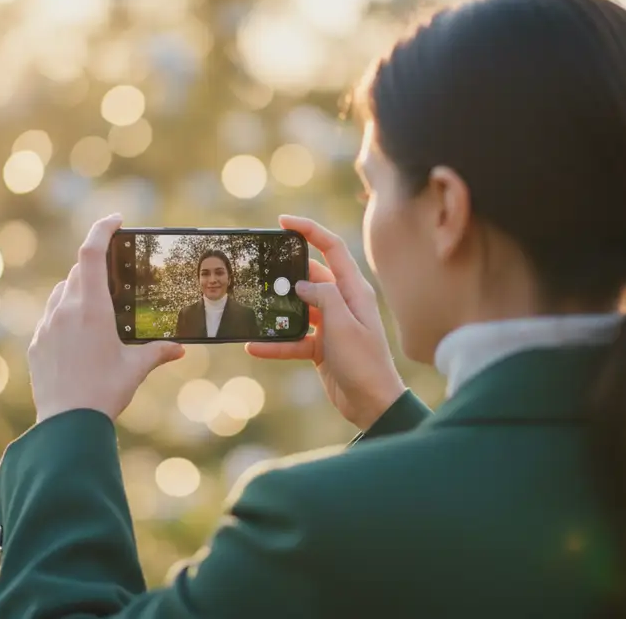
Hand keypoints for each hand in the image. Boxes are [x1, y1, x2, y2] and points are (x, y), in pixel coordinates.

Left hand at [28, 214, 184, 423]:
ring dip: (79, 291)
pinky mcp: (37, 344)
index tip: (115, 220)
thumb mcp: (135, 369)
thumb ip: (158, 352)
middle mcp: (65, 310)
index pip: (92, 253)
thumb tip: (179, 349)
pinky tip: (78, 336)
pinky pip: (50, 318)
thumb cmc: (104, 393)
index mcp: (91, 308)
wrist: (67, 425)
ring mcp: (47, 326)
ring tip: (98, 308)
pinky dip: (65, 316)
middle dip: (96, 266)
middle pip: (78, 272)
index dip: (101, 229)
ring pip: (62, 293)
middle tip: (115, 273)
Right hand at [247, 215, 404, 430]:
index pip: (332, 248)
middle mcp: (343, 303)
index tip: (283, 222)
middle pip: (310, 276)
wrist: (372, 404)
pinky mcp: (321, 346)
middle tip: (260, 269)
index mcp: (354, 290)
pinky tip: (254, 347)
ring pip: (298, 308)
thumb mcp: (343, 325)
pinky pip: (294, 339)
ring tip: (253, 306)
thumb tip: (302, 283)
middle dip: (285, 273)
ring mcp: (331, 325)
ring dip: (277, 310)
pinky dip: (276, 344)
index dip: (309, 230)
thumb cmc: (364, 363)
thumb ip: (323, 297)